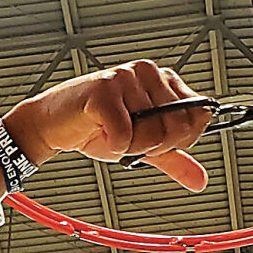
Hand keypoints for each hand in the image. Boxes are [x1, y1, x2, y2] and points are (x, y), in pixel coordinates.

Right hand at [6, 61, 211, 190]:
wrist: (53, 125)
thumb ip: (173, 159)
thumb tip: (200, 180)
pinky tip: (98, 131)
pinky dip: (112, 146)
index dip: (179, 139)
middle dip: (152, 146)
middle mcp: (148, 72)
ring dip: (130, 147)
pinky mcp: (105, 89)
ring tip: (111, 133)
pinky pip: (125, 135)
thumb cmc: (95, 127)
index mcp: (163, 80)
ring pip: (153, 134)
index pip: (199, 115)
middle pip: (178, 129)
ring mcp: (126, 77)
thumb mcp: (142, 145)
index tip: (153, 139)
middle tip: (127, 138)